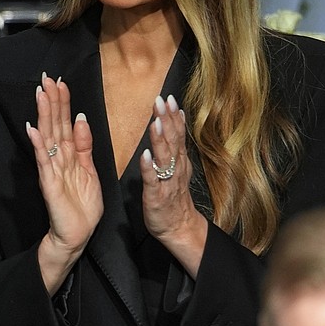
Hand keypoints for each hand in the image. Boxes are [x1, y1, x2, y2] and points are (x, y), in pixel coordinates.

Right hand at [28, 74, 102, 293]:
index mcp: (69, 155)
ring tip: (40, 95)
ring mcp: (51, 170)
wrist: (77, 235)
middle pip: (54, 125)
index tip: (60, 82)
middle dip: (51, 102)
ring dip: (43, 116)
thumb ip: (85, 146)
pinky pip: (43, 162)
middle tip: (46, 79)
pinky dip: (38, 146)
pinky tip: (33, 130)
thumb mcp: (90, 170)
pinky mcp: (49, 184)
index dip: (63, 103)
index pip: (65, 123)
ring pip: (47, 138)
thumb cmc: (82, 206)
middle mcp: (57, 159)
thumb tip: (81, 118)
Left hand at [139, 95, 206, 275]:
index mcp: (179, 160)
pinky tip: (145, 155)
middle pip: (172, 140)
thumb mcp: (178, 166)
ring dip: (159, 139)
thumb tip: (175, 117)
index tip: (169, 97)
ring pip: (164, 157)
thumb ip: (176, 143)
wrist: (178, 227)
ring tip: (155, 122)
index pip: (177, 134)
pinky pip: (152, 180)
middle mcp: (175, 168)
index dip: (173, 115)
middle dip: (166, 120)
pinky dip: (149, 167)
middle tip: (161, 100)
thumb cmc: (174, 196)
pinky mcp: (156, 196)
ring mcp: (166, 182)